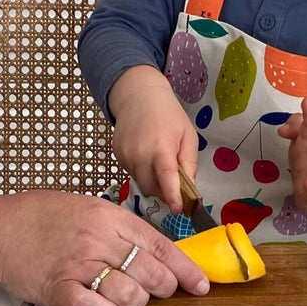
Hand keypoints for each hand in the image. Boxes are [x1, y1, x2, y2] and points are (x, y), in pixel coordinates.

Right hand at [0, 190, 209, 305]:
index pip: (161, 247)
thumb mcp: (88, 208)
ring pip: (130, 295)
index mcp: (110, 217)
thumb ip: (121, 228)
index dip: (186, 270)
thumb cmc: (43, 217)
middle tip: (159, 293)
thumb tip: (155, 252)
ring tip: (124, 298)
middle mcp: (99, 240)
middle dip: (163, 289)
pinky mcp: (59, 290)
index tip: (201, 286)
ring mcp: (79, 265)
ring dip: (134, 303)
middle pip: (151, 274)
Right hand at [109, 66, 197, 212]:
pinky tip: (147, 157)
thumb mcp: (188, 136)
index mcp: (161, 147)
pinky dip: (142, 172)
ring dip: (153, 182)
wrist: (139, 96)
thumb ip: (189, 163)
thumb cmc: (169, 114)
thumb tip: (189, 188)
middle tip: (174, 184)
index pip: (166, 178)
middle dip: (164, 191)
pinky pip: (131, 173)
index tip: (178, 209)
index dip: (172, 196)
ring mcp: (125, 155)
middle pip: (151, 187)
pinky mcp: (117, 155)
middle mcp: (140, 153)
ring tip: (160, 165)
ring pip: (141, 182)